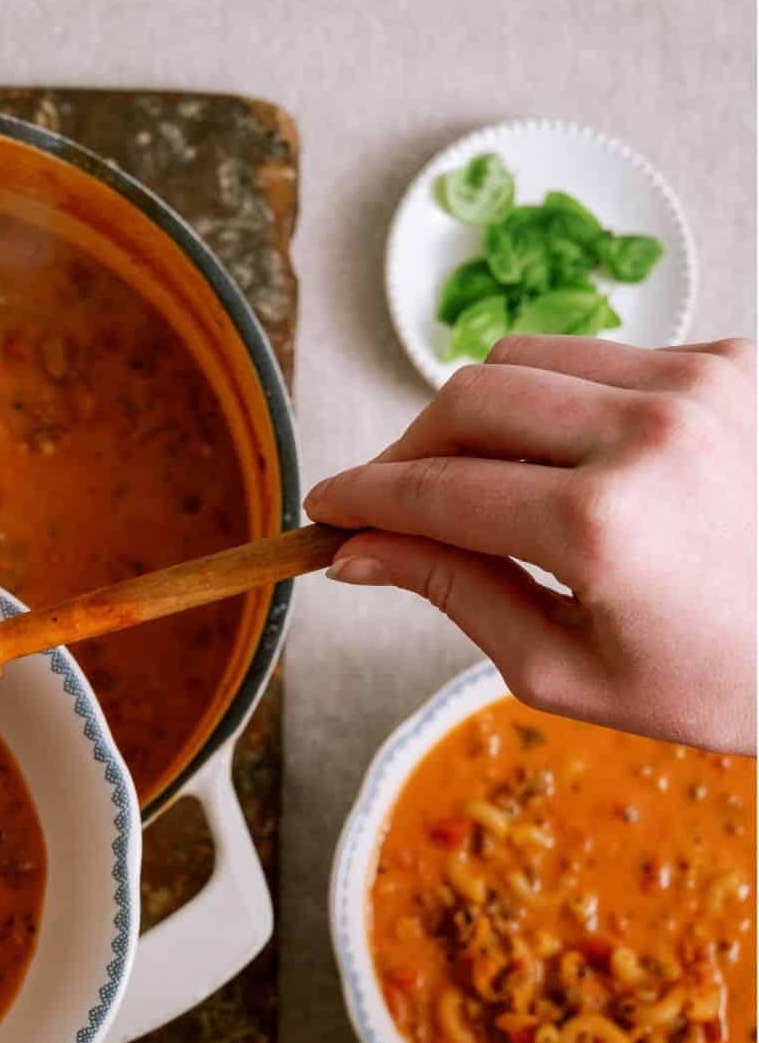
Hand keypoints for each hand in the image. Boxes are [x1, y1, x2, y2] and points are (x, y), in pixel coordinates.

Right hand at [306, 337, 755, 751]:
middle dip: (409, 450)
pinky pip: (603, 361)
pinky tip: (584, 467)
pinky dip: (566, 406)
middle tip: (390, 501)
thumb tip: (356, 554)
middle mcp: (649, 431)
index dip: (362, 497)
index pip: (435, 490)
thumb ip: (455, 593)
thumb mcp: (564, 670)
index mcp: (602, 524)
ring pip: (527, 360)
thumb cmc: (714, 682)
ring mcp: (700, 382)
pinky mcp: (734, 361)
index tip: (324, 508)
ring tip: (489, 486)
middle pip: (467, 398)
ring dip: (483, 418)